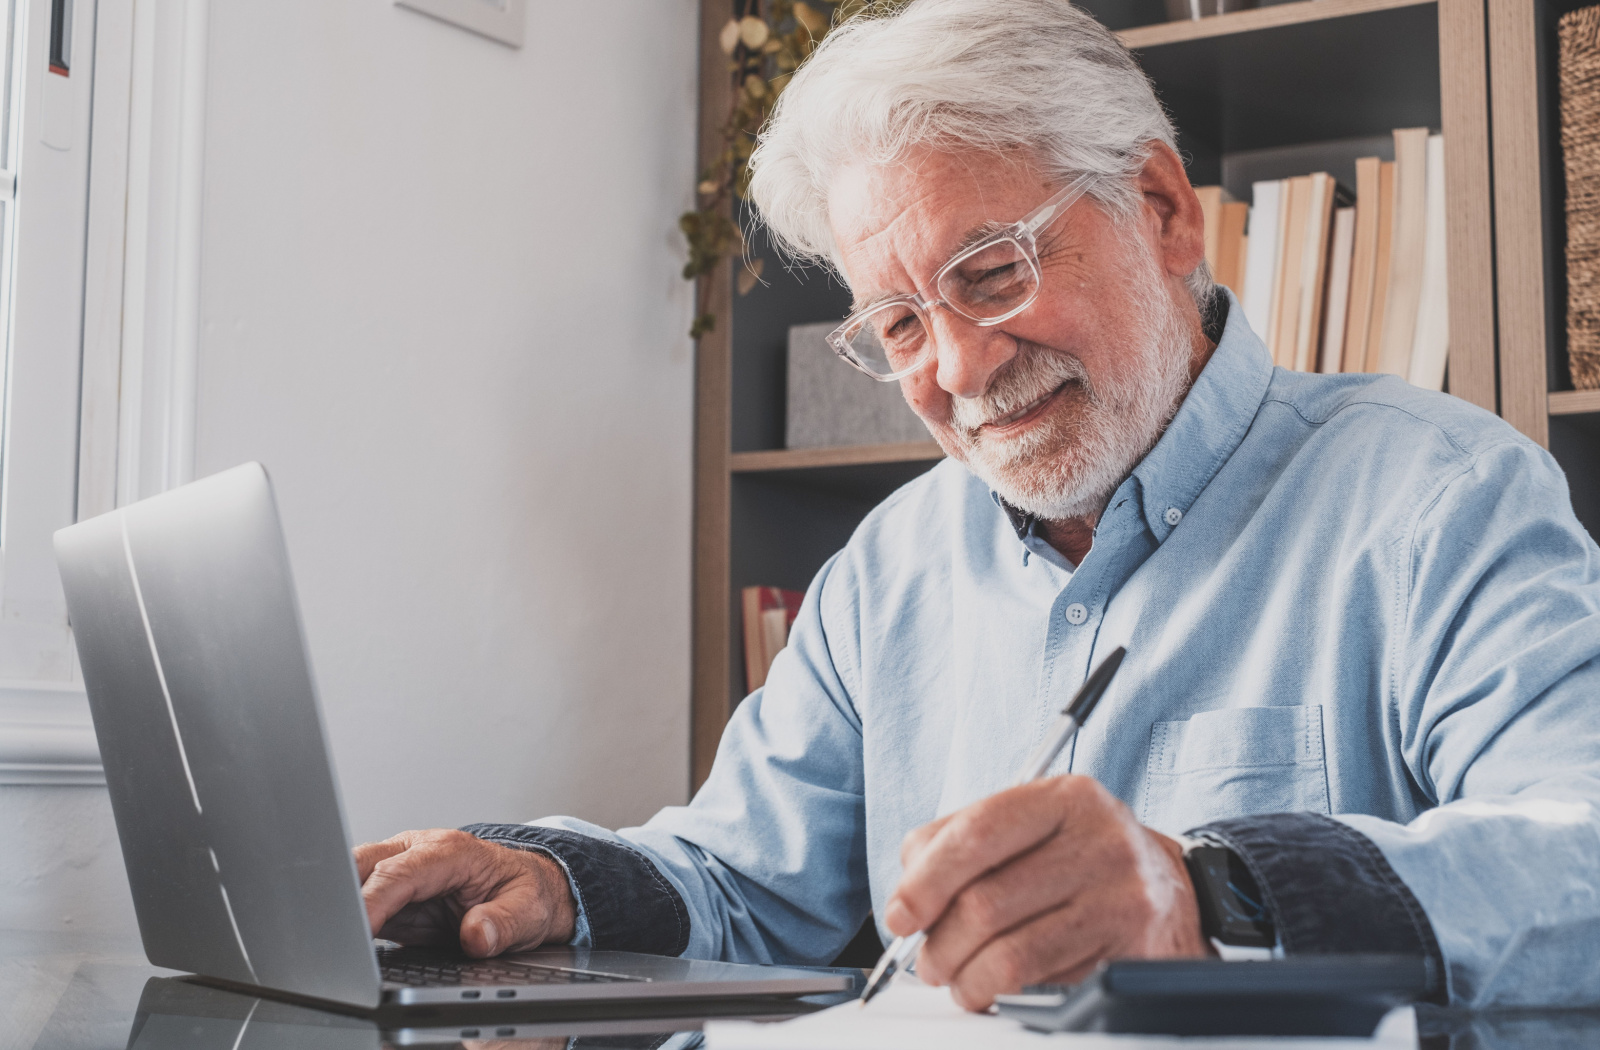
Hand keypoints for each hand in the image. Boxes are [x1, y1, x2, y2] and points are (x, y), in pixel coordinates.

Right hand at [354, 829, 576, 956]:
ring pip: (352, 878)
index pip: (399, 873)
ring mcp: (402, 870)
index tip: (359, 932)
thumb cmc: (526, 893)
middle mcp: (420, 852)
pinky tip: (343, 943)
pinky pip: (359, 902)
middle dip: (340, 895)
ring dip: (339, 907)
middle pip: (362, 864)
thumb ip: (503, 923)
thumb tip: (477, 935)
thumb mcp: (528, 911)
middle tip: (331, 935)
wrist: (526, 889)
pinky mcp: (393, 894)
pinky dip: (346, 920)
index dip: (373, 902)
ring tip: (332, 942)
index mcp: (450, 852)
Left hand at [884, 775, 1204, 1010]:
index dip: (926, 881)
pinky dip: (999, 991)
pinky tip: (990, 986)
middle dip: (939, 943)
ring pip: (1010, 951)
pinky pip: (1042, 981)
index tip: (899, 915)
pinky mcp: (1130, 949)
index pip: (978, 833)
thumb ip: (960, 841)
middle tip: (926, 960)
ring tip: (954, 977)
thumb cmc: (1082, 857)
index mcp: (1066, 797)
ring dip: (964, 976)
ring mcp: (1122, 896)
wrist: (1175, 893)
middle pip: (986, 901)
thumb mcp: (1031, 826)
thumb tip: (907, 895)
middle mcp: (1101, 840)